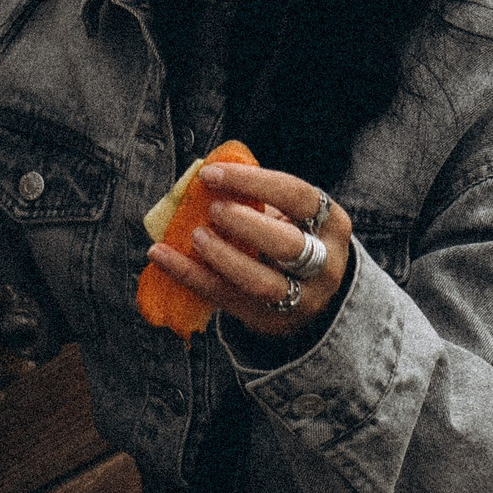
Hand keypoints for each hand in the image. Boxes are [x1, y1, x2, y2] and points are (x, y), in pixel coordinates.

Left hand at [147, 160, 352, 339]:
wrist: (317, 295)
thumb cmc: (294, 238)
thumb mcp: (291, 216)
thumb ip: (257, 199)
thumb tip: (203, 179)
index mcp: (332, 224)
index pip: (297, 196)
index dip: (253, 181)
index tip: (211, 173)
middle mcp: (324, 264)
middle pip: (287, 245)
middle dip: (245, 224)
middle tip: (213, 209)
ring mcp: (301, 297)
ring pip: (260, 281)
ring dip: (222, 257)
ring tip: (195, 235)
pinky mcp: (270, 319)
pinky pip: (225, 298)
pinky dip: (189, 275)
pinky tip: (160, 255)